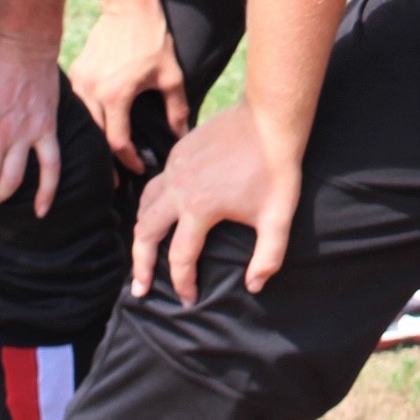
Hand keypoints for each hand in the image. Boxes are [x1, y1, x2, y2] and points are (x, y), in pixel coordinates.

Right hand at [69, 0, 188, 172]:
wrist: (128, 6)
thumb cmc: (152, 40)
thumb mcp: (171, 76)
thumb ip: (177, 109)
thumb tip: (181, 135)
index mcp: (115, 95)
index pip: (117, 142)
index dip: (129, 160)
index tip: (140, 167)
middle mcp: (91, 91)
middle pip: (96, 137)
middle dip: (107, 160)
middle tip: (117, 178)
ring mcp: (79, 81)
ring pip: (84, 122)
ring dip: (96, 139)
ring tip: (106, 156)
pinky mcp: (75, 72)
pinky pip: (79, 104)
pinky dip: (88, 119)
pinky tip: (98, 127)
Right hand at [131, 103, 299, 304]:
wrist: (270, 119)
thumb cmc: (276, 168)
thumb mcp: (278, 217)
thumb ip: (268, 256)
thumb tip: (254, 286)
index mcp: (199, 208)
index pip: (180, 257)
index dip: (183, 283)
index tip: (188, 300)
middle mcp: (179, 189)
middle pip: (145, 233)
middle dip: (141, 265)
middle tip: (141, 288)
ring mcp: (175, 167)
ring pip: (144, 205)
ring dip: (141, 232)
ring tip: (144, 253)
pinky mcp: (178, 151)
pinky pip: (155, 183)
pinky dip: (150, 204)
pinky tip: (161, 213)